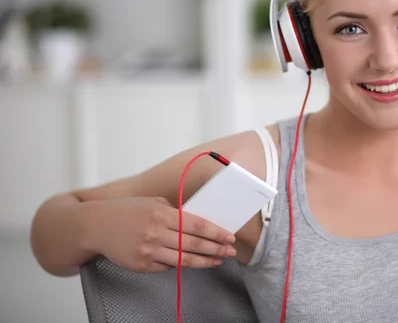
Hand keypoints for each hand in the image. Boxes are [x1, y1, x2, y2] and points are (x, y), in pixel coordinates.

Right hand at [89, 197, 236, 272]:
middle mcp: (156, 233)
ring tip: (218, 260)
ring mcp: (148, 251)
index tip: (229, 236)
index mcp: (161, 213)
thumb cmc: (126, 210)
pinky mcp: (142, 265)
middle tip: (231, 251)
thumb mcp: (152, 202)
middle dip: (216, 248)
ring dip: (204, 261)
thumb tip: (197, 221)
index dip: (216, 232)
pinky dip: (182, 264)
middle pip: (194, 244)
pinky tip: (193, 262)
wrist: (95, 226)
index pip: (196, 225)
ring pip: (184, 259)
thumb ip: (174, 211)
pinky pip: (168, 267)